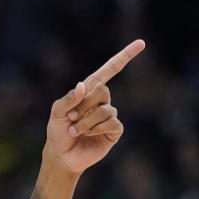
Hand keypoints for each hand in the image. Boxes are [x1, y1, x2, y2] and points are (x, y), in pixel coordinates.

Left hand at [45, 39, 144, 174]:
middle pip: (103, 91)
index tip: (141, 43)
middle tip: (71, 118)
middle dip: (84, 106)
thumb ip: (68, 98)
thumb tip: (83, 85)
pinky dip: (96, 128)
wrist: (62, 155)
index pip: (110, 70)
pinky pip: (112, 123)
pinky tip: (88, 135)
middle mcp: (101, 101)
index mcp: (88, 91)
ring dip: (85, 122)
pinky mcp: (114, 130)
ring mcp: (109, 115)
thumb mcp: (56, 113)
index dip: (124, 56)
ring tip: (74, 130)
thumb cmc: (57, 131)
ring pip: (105, 110)